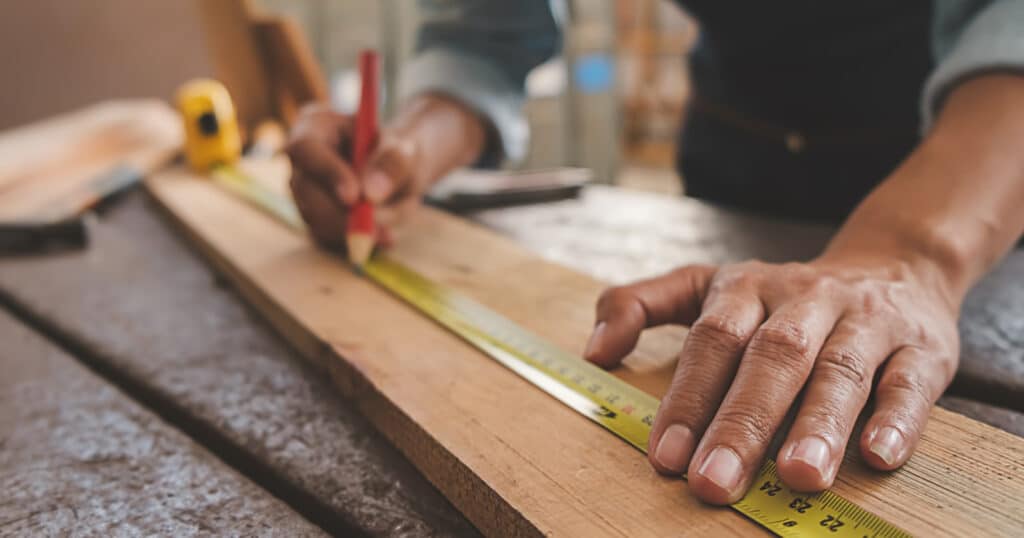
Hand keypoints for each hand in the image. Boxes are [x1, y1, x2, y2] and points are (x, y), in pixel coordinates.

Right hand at [286, 103, 422, 248]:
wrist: (398, 173)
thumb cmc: (396, 152)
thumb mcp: (404, 149)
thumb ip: (392, 164)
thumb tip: (370, 194)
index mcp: (314, 127)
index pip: (306, 149)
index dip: (328, 173)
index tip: (354, 197)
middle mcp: (300, 162)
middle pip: (305, 190)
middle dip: (340, 214)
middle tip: (377, 228)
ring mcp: (302, 193)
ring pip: (316, 219)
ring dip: (355, 228)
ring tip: (390, 227)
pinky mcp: (313, 219)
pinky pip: (328, 237)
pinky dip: (356, 240)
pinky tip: (384, 235)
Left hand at [584, 254, 958, 503]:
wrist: (892, 266)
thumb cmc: (782, 297)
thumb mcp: (707, 284)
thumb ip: (642, 303)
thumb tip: (594, 350)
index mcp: (746, 288)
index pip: (712, 341)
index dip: (688, 398)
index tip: (664, 457)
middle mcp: (805, 300)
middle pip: (772, 358)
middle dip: (741, 422)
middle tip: (714, 482)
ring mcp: (865, 322)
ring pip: (840, 370)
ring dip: (817, 424)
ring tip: (796, 476)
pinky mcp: (920, 348)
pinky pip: (908, 381)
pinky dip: (896, 417)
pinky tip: (877, 455)